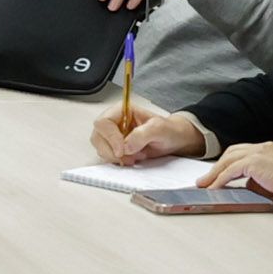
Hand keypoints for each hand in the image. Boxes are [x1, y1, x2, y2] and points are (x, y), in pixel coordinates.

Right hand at [93, 107, 207, 165]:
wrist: (174, 141)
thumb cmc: (168, 130)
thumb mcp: (160, 128)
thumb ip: (143, 134)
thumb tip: (126, 145)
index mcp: (121, 111)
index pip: (103, 122)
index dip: (110, 137)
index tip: (122, 150)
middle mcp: (114, 123)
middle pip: (98, 137)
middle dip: (111, 151)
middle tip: (128, 157)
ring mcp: (112, 137)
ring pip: (100, 148)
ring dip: (115, 157)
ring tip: (134, 157)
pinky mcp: (114, 149)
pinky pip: (107, 157)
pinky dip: (117, 162)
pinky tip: (132, 159)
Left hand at [203, 140, 272, 197]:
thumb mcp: (272, 179)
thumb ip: (257, 179)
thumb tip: (245, 186)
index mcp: (267, 149)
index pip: (241, 152)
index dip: (228, 162)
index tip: (219, 172)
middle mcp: (261, 147)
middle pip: (231, 153)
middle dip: (217, 167)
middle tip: (206, 179)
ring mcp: (257, 153)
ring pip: (228, 161)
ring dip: (214, 174)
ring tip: (205, 185)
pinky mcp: (253, 162)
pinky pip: (230, 171)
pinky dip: (220, 180)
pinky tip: (214, 188)